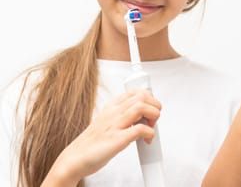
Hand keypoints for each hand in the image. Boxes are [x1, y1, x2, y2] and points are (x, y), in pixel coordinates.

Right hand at [42, 89, 161, 186]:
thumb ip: (122, 116)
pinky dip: (149, 133)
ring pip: (141, 107)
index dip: (149, 97)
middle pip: (142, 96)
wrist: (74, 159)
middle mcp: (113, 113)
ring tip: (151, 127)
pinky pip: (140, 129)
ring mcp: (114, 125)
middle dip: (154, 106)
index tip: (151, 108)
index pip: (135, 91)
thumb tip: (142, 115)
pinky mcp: (116, 140)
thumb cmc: (91, 143)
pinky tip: (147, 139)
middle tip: (153, 119)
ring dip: (153, 116)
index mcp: (111, 107)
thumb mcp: (106, 121)